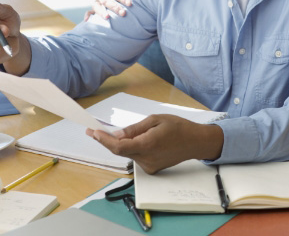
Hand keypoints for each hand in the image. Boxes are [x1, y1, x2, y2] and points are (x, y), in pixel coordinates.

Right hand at [86, 0, 131, 20]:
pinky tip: (87, 20)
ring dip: (101, 12)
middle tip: (123, 13)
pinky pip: (89, 12)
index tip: (130, 3)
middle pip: (106, 1)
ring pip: (96, 6)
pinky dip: (87, 15)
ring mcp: (97, 2)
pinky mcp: (94, 10)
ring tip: (107, 18)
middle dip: (114, 7)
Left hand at [86, 114, 223, 173]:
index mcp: (147, 145)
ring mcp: (148, 166)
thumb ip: (134, 129)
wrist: (194, 142)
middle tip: (96, 131)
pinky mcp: (151, 169)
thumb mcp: (156, 120)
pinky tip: (140, 140)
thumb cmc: (178, 127)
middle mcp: (146, 159)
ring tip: (124, 132)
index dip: (104, 140)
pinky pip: (136, 157)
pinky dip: (133, 148)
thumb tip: (117, 134)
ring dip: (122, 144)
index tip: (93, 133)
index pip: (119, 146)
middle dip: (108, 141)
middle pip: (121, 151)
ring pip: (128, 154)